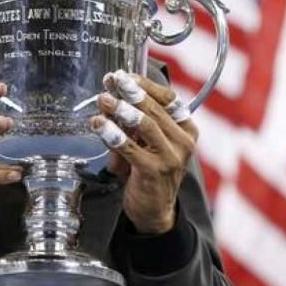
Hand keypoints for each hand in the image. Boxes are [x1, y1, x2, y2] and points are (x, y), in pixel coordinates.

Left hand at [90, 70, 198, 233]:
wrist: (153, 210)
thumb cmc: (147, 169)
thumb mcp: (143, 141)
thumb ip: (130, 121)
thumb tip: (108, 96)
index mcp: (186, 129)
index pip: (168, 98)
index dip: (145, 84)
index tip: (124, 75)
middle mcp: (183, 142)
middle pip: (155, 109)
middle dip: (130, 93)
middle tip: (112, 81)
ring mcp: (171, 157)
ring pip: (145, 125)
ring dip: (121, 110)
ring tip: (103, 100)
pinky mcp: (154, 171)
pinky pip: (131, 148)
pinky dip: (113, 134)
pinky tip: (99, 124)